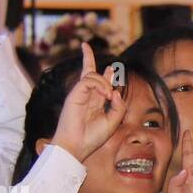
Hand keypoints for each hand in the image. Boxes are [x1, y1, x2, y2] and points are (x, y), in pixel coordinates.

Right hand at [51, 43, 127, 162]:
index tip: (111, 68)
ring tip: (110, 95)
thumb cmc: (91, 138)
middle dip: (88, 58)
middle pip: (88, 72)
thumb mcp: (113, 122)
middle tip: (85, 46)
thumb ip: (118, 107)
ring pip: (91, 75)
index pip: (98, 84)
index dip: (105, 74)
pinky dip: (99, 84)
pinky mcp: (74, 95)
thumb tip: (116, 91)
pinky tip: (105, 94)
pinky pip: (87, 80)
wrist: (76, 147)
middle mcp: (86, 97)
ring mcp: (79, 95)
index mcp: (94, 103)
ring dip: (104, 81)